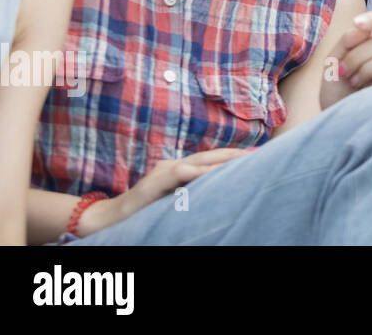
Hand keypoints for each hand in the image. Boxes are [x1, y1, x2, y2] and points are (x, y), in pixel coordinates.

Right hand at [83, 147, 247, 234]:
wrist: (111, 218)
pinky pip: (179, 174)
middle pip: (210, 156)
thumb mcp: (173, 200)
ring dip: (222, 159)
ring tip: (244, 159)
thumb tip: (218, 191)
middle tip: (260, 153)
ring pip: (198, 161)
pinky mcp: (154, 182)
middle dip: (234, 154)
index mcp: (181, 169)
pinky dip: (196, 172)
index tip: (258, 155)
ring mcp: (164, 171)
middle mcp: (174, 165)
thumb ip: (192, 192)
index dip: (233, 156)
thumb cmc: (144, 212)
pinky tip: (212, 171)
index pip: (212, 159)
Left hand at [320, 10, 371, 109]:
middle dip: (358, 55)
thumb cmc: (338, 91)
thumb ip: (347, 41)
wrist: (339, 121)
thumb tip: (361, 28)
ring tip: (354, 83)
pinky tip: (368, 93)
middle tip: (342, 71)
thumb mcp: (334, 61)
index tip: (356, 23)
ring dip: (367, 69)